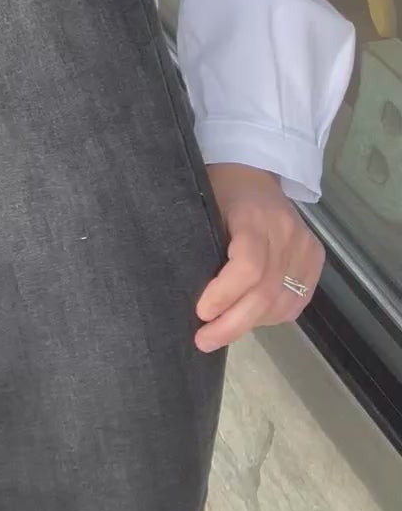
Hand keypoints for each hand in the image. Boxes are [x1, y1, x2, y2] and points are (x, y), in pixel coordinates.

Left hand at [194, 163, 323, 352]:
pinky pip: (296, 302)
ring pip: (281, 302)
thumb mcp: (204, 208)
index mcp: (256, 217)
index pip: (249, 266)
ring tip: (222, 330)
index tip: (201, 312)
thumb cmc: (218, 189)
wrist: (252, 170)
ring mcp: (305, 247)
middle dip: (232, 324)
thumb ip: (204, 248)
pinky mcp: (315, 259)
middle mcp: (287, 233)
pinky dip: (271, 316)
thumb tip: (195, 301)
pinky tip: (250, 318)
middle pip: (265, 292)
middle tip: (204, 340)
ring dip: (251, 323)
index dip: (226, 294)